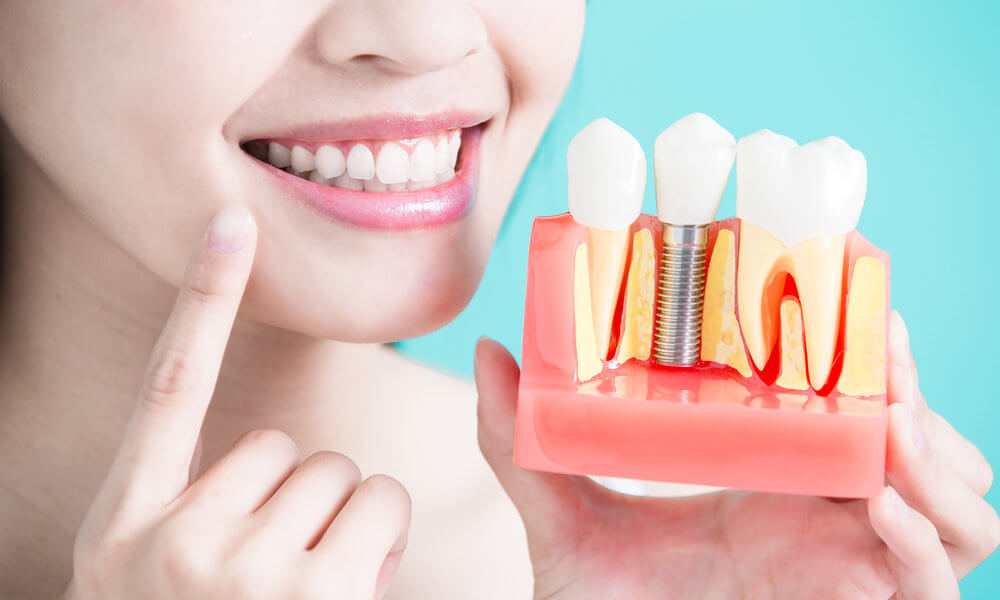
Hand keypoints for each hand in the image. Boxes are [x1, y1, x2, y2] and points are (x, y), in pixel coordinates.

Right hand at [66, 205, 409, 599]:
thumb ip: (196, 507)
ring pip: (339, 473)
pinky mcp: (309, 594)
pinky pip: (378, 508)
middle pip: (288, 447)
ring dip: (343, 520)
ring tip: (308, 587)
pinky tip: (345, 590)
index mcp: (124, 520)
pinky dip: (378, 538)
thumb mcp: (149, 576)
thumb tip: (290, 462)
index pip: (168, 384)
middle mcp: (172, 537)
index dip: (202, 297)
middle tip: (281, 567)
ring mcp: (239, 570)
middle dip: (304, 497)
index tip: (229, 222)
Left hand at [475, 312, 997, 598]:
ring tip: (888, 423)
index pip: (854, 403)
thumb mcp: (560, 514)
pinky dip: (925, 539)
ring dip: (937, 457)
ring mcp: (854, 567)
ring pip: (961, 505)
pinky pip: (937, 581)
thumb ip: (518, 442)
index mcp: (774, 476)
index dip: (869, 352)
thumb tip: (492, 351)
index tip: (855, 291)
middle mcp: (827, 516)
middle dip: (917, 394)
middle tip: (883, 347)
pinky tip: (878, 505)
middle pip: (925, 444)